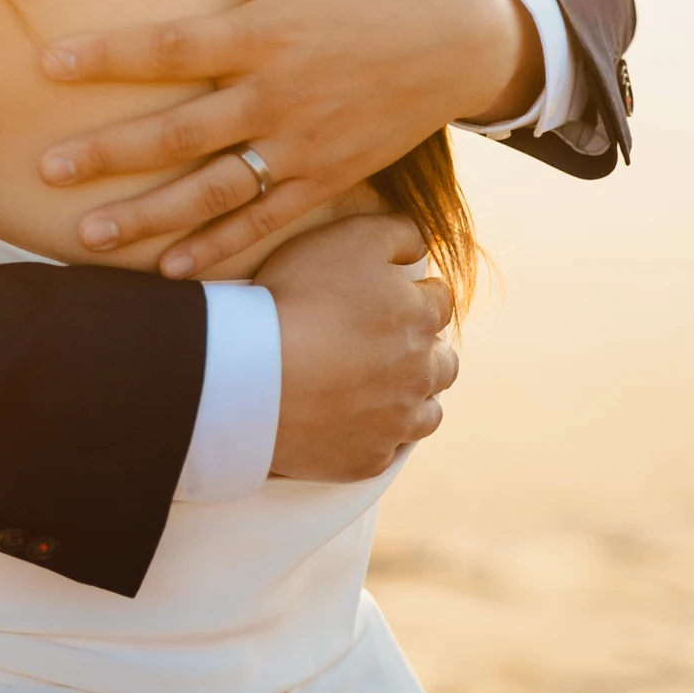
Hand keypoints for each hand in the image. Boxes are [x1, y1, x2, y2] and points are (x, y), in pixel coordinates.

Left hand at [37, 0, 539, 277]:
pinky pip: (265, 220)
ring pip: (217, 191)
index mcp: (265, 31)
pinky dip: (219, 247)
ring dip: (151, 218)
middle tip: (45, 168)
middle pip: (183, 132)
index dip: (108, 56)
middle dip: (111, 153)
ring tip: (87, 237)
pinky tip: (167, 269)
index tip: (45, 64)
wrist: (460, 40)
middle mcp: (280, 94)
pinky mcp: (328, 179)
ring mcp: (305, 144)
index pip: (172, 47)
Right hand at [259, 214, 458, 480]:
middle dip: (420, 351)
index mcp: (421, 317)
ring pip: (424, 412)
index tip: (382, 297)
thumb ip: (398, 233)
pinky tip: (344, 422)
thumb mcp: (350, 238)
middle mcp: (422, 373)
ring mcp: (397, 422)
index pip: (438, 300)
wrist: (252, 374)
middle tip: (378, 345)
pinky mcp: (368, 459)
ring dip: (408, 398)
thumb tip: (421, 244)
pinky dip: (371, 436)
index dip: (410, 293)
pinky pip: (383, 449)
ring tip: (371, 389)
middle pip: (441, 361)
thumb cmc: (298, 299)